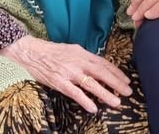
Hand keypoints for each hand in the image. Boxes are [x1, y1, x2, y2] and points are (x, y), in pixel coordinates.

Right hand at [0, 35, 131, 112]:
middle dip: (116, 83)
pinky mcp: (59, 82)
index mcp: (82, 53)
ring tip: (116, 102)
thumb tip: (98, 66)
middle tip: (128, 91)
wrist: (31, 52)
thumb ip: (85, 58)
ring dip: (105, 93)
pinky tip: (93, 108)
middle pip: (101, 73)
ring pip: (91, 84)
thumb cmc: (51, 52)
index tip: (126, 80)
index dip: (116, 72)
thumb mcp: (71, 50)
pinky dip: (85, 100)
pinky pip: (74, 92)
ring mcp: (68, 72)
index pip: (103, 63)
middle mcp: (78, 61)